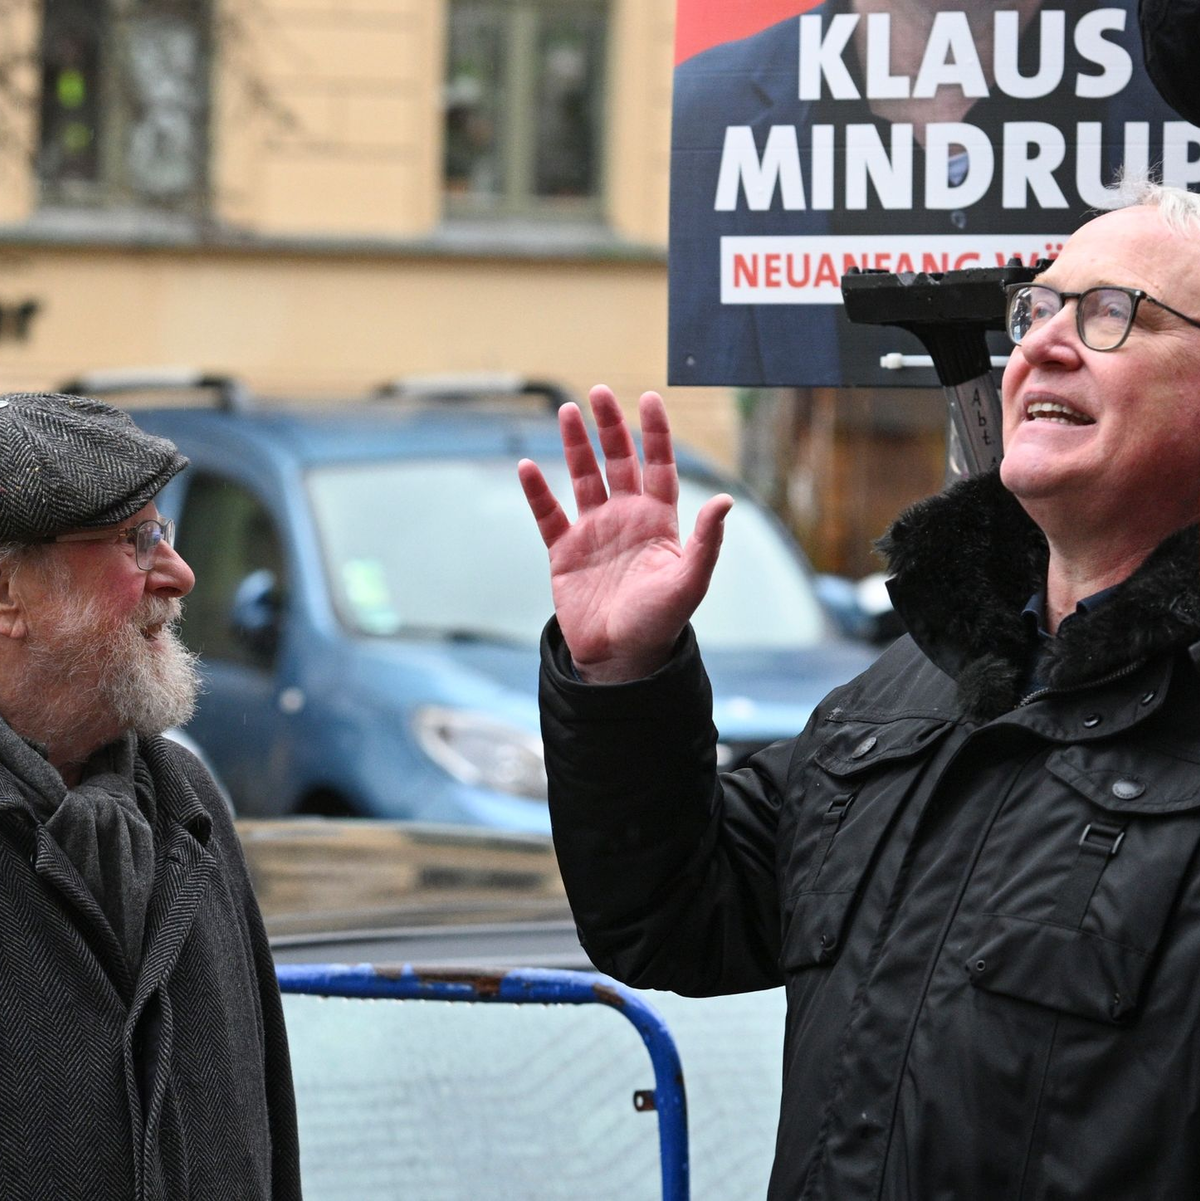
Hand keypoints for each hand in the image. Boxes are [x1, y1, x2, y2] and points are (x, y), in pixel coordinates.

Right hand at [518, 385, 731, 682]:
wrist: (620, 658)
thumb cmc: (660, 621)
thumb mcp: (689, 580)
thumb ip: (706, 540)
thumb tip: (724, 500)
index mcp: (658, 520)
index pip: (658, 465)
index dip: (654, 433)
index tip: (649, 398)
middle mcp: (626, 519)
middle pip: (617, 462)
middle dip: (609, 427)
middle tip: (599, 392)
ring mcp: (593, 532)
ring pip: (583, 478)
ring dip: (575, 446)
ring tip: (566, 412)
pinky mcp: (564, 552)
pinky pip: (548, 515)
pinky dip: (537, 492)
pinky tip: (528, 467)